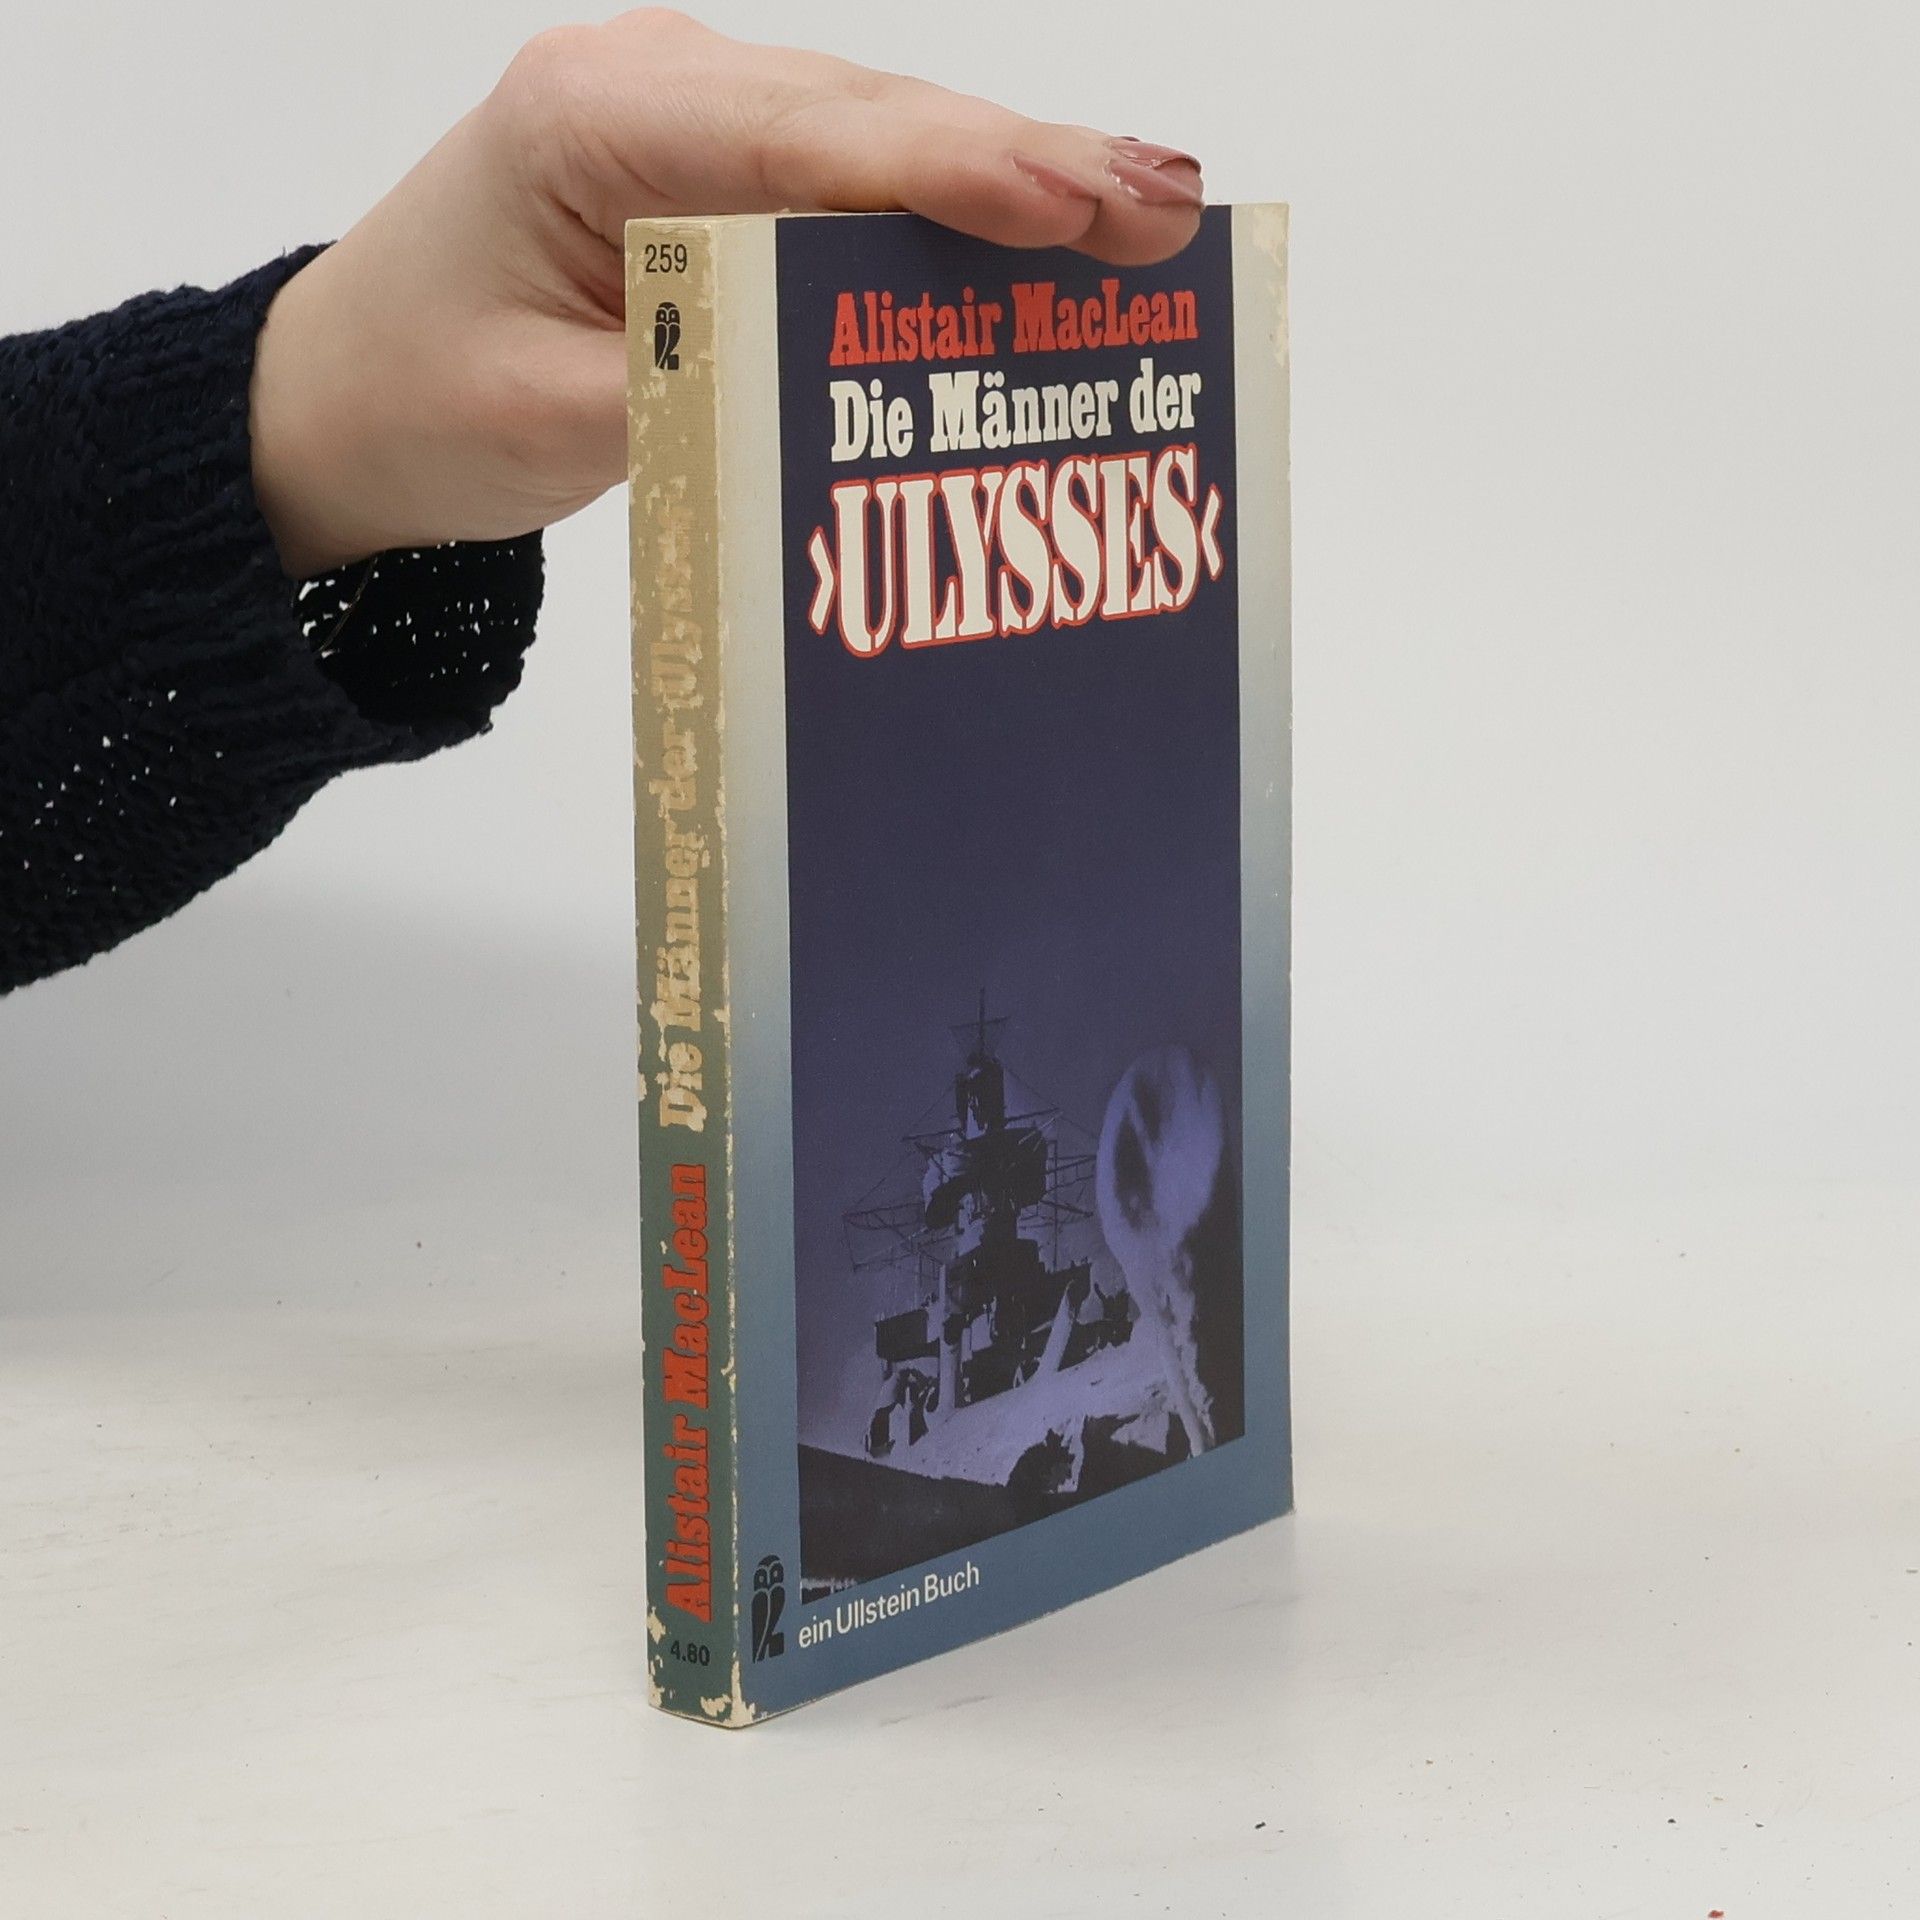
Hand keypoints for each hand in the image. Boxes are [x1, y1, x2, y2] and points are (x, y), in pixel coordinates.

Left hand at [249, 8, 1205, 578]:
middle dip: (1026, 165)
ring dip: (1008, 184)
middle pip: (871, 119)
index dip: (954, 170)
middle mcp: (655, 88)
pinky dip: (945, 219)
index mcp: (591, 118)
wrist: (340, 391)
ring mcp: (691, 120)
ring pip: (877, 141)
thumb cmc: (419, 394)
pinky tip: (1042, 241)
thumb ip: (702, 390)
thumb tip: (851, 386)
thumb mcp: (553, 419)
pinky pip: (848, 182)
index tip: (1074, 202)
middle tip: (1166, 210)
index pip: (806, 138)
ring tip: (1141, 220)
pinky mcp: (715, 171)